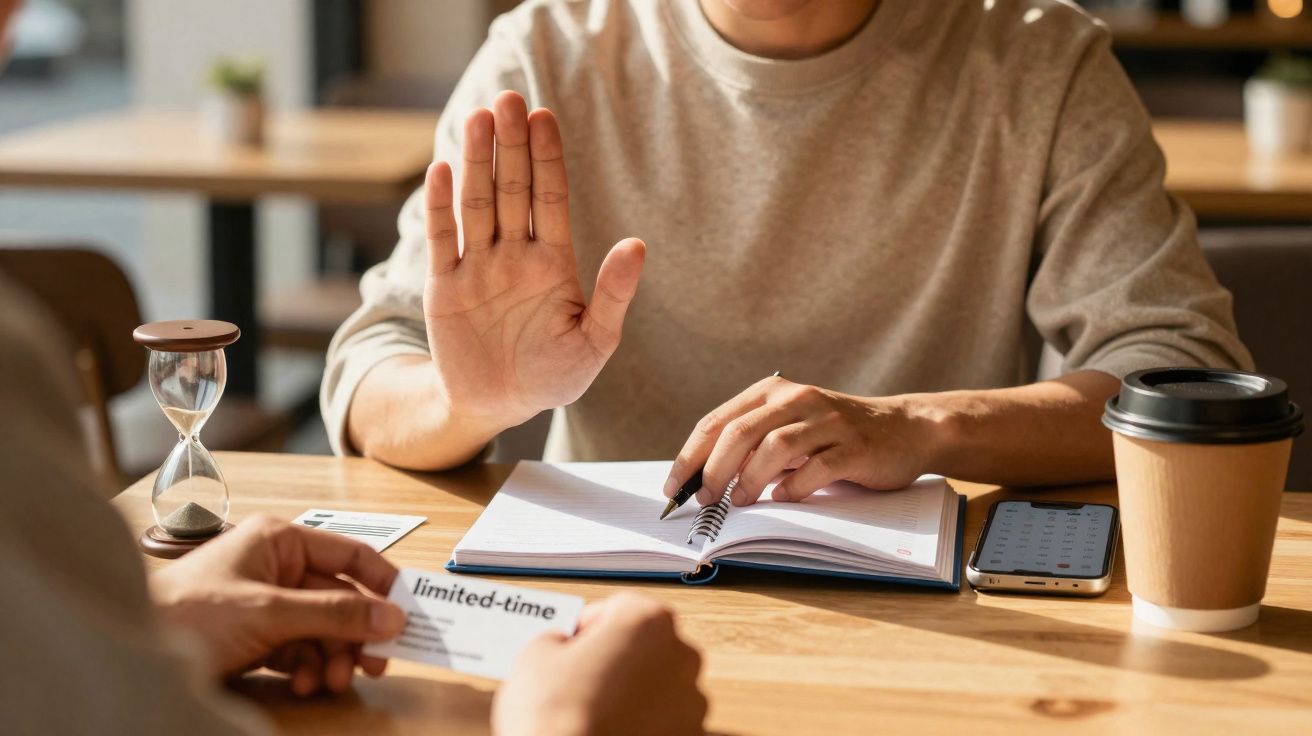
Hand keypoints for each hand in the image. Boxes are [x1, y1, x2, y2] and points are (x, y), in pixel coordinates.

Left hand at [149, 516, 405, 694]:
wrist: (132, 653)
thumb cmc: (189, 614)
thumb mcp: (271, 613)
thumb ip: (335, 614)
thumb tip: (392, 618)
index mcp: (279, 540)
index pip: (350, 554)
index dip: (383, 583)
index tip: (410, 612)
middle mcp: (275, 566)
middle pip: (339, 598)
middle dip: (355, 634)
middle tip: (375, 664)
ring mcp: (265, 603)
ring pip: (322, 629)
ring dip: (333, 657)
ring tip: (334, 681)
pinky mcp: (255, 637)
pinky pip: (300, 650)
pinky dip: (309, 668)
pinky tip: (307, 684)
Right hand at [423, 90, 645, 430]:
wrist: (498, 405)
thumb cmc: (554, 375)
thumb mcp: (594, 341)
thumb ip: (614, 294)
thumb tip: (637, 244)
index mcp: (553, 263)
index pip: (551, 199)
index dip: (548, 159)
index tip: (545, 118)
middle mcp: (514, 255)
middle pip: (512, 190)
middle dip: (511, 146)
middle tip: (510, 99)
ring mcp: (478, 267)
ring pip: (477, 204)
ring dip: (476, 162)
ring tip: (478, 118)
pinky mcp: (445, 287)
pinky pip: (443, 240)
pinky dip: (440, 207)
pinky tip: (441, 170)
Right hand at [492, 593, 705, 735]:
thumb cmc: (558, 716)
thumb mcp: (536, 655)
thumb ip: (558, 638)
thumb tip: (563, 646)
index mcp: (649, 620)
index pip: (617, 607)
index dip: (588, 626)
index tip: (573, 642)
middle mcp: (681, 655)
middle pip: (644, 644)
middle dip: (614, 657)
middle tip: (579, 678)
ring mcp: (691, 701)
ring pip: (657, 684)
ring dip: (632, 690)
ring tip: (594, 710)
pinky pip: (664, 719)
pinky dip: (644, 722)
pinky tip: (613, 728)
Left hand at [666, 376, 940, 506]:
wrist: (906, 429)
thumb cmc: (836, 435)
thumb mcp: (790, 429)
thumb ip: (753, 445)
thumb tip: (703, 481)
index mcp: (774, 392)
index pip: (718, 421)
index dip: (690, 456)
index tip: (674, 487)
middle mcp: (798, 399)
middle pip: (741, 432)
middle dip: (714, 470)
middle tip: (705, 500)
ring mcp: (829, 421)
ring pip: (775, 447)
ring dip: (750, 480)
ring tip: (741, 502)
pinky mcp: (855, 446)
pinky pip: (817, 467)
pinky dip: (793, 487)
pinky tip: (783, 499)